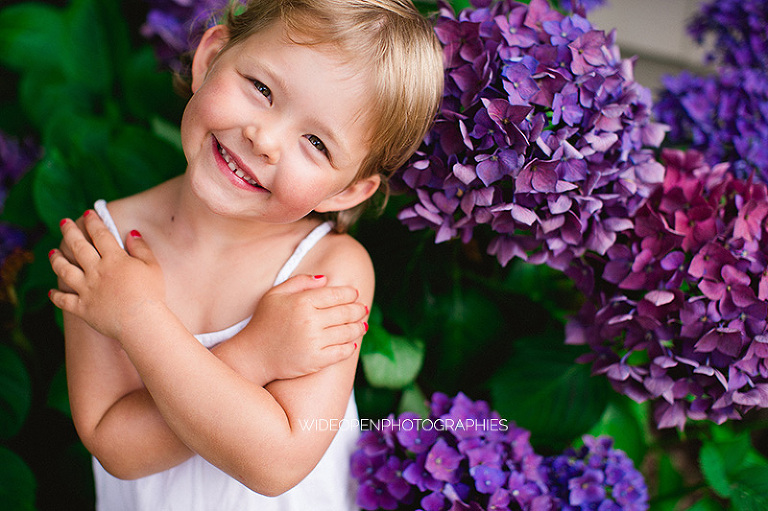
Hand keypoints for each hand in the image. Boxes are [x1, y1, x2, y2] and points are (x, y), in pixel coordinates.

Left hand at [48, 211, 165, 341]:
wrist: (141, 322)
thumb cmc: (151, 293)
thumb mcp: (152, 266)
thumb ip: (141, 248)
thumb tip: (131, 232)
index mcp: (114, 259)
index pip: (100, 234)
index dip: (93, 222)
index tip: (88, 213)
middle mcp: (96, 271)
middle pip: (78, 247)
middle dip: (70, 232)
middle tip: (64, 222)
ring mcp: (86, 290)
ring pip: (64, 271)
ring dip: (57, 259)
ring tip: (53, 252)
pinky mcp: (83, 308)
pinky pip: (64, 300)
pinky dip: (56, 296)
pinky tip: (51, 291)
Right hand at [234, 274, 368, 382]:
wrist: (252, 355)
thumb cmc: (264, 323)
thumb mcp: (275, 295)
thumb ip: (300, 282)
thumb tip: (326, 279)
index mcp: (302, 301)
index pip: (336, 294)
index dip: (350, 294)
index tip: (354, 294)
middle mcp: (310, 320)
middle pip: (346, 312)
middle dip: (358, 310)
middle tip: (363, 309)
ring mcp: (314, 342)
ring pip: (348, 332)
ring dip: (359, 328)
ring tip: (362, 325)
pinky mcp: (316, 360)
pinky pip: (342, 352)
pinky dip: (350, 347)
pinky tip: (352, 343)